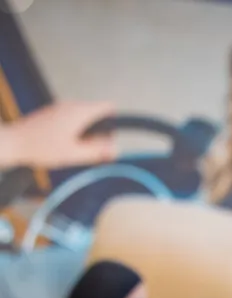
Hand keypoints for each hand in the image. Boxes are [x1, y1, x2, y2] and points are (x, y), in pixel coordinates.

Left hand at [0, 102, 117, 168]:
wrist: (13, 143)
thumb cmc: (40, 148)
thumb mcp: (74, 154)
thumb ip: (98, 151)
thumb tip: (116, 150)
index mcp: (79, 112)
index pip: (108, 107)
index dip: (113, 123)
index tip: (108, 138)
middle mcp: (70, 105)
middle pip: (97, 113)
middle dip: (99, 131)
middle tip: (90, 149)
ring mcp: (60, 107)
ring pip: (84, 117)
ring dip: (86, 132)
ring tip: (74, 148)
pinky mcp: (52, 112)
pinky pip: (72, 118)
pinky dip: (74, 130)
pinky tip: (63, 144)